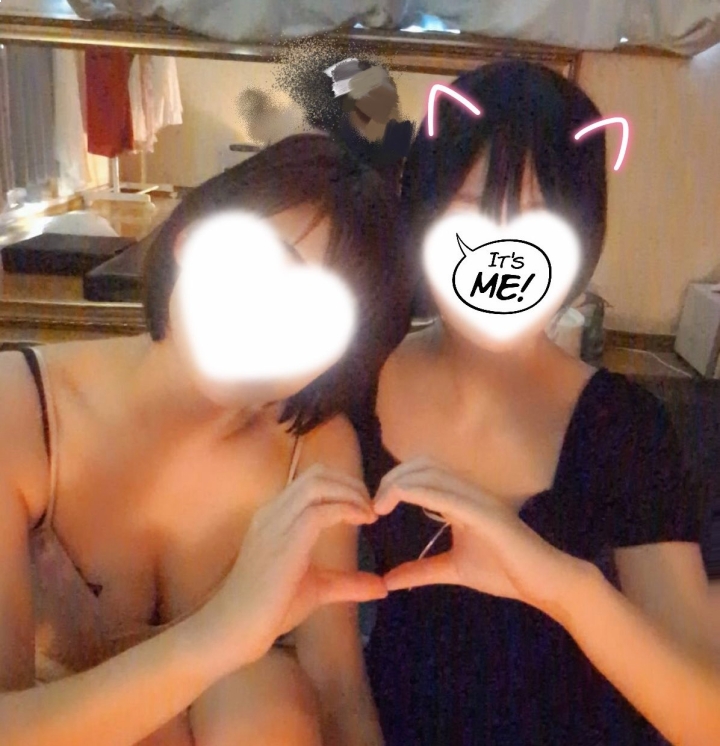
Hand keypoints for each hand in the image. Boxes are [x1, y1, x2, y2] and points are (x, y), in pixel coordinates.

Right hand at [200, 465, 386, 666]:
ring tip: (369, 512)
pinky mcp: (284, 540)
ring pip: (318, 484)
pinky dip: (346, 508)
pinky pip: (319, 510)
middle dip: (351, 483)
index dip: (344, 485)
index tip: (365, 506)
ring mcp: (276, 523)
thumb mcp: (317, 589)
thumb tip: (381, 587)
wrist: (235, 630)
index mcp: (276, 516)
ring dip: (350, 492)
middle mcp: (273, 512)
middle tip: (372, 506)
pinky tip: (362, 521)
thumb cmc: (269, 610)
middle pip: (317, 474)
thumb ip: (346, 583)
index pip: (312, 480)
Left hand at [374, 458, 581, 610]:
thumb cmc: (505, 571)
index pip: (423, 472)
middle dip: (392, 479)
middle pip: (422, 465)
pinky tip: (396, 500)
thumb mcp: (453, 569)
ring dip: (398, 483)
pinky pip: (444, 494)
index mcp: (461, 498)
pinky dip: (416, 492)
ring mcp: (477, 498)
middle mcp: (468, 491)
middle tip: (373, 505)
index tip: (375, 507)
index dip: (395, 481)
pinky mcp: (483, 512)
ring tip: (378, 506)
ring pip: (430, 473)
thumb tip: (389, 581)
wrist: (543, 583)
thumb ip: (422, 570)